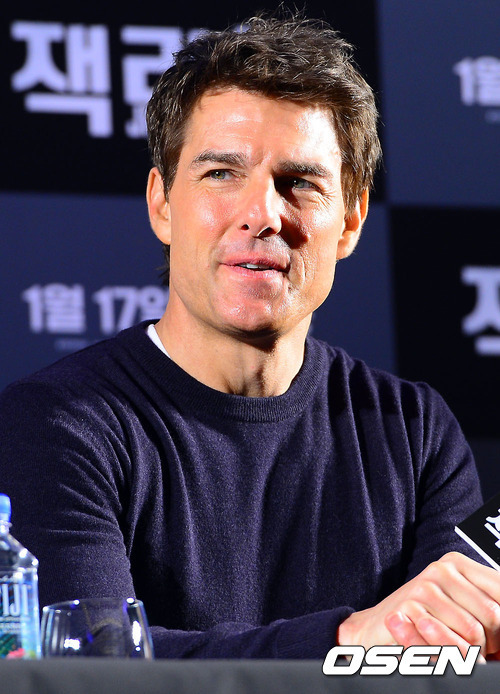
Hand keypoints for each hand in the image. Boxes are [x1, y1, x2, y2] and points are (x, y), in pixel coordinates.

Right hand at [337, 552, 499, 658]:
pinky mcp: (410, 606)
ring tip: (457, 654)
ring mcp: (424, 586)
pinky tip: (442, 656)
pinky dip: (452, 658)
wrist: (373, 631)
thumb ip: (487, 607)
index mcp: (458, 564)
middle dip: (491, 643)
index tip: (497, 640)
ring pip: (474, 632)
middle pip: (494, 616)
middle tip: (477, 651)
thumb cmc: (424, 623)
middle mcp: (442, 569)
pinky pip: (449, 641)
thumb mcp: (458, 607)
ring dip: (471, 654)